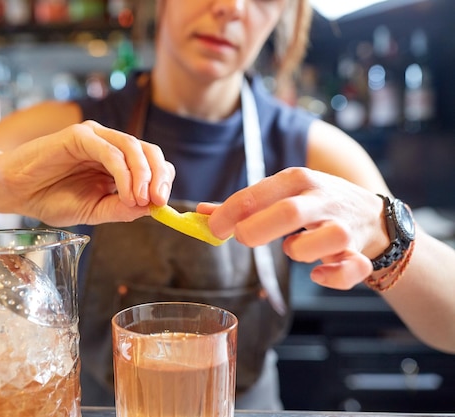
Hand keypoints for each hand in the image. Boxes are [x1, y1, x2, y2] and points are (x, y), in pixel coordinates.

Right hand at [0, 121, 174, 225]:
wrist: (14, 192)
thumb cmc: (49, 199)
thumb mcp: (93, 211)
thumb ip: (121, 209)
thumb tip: (152, 209)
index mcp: (116, 162)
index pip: (152, 164)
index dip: (162, 181)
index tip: (162, 205)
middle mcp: (109, 145)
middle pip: (149, 151)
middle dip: (158, 177)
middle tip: (157, 201)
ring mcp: (95, 137)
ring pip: (133, 147)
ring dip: (142, 175)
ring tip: (140, 199)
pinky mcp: (78, 136)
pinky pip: (110, 151)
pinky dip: (123, 172)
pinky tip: (125, 192)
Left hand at [200, 167, 387, 289]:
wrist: (373, 217)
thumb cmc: (316, 205)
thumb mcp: (283, 194)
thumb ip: (244, 205)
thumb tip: (201, 212)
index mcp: (296, 180)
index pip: (256, 194)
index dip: (229, 214)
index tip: (212, 228)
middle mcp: (320, 199)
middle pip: (288, 213)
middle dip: (258, 229)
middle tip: (243, 239)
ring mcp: (344, 225)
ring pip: (324, 238)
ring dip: (300, 250)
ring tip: (294, 248)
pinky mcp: (359, 253)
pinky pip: (350, 268)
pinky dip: (331, 276)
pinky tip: (318, 274)